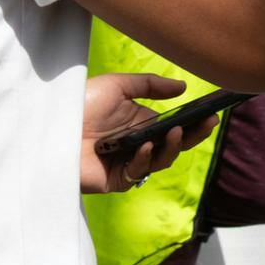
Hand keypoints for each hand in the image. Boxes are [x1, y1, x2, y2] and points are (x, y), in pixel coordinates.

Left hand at [80, 72, 218, 193]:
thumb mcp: (118, 85)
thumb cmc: (81, 101)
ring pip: (161, 160)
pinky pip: (138, 173)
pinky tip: (144, 146)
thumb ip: (150, 85)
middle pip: (174, 145)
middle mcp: (138, 143)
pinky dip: (144, 159)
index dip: (194, 121)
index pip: (174, 125)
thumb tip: (183, 88)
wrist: (52, 123)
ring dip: (171, 147)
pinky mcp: (117, 179)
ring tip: (175, 132)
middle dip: (193, 135)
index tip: (212, 112)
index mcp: (140, 122)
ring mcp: (128, 162)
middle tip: (208, 123)